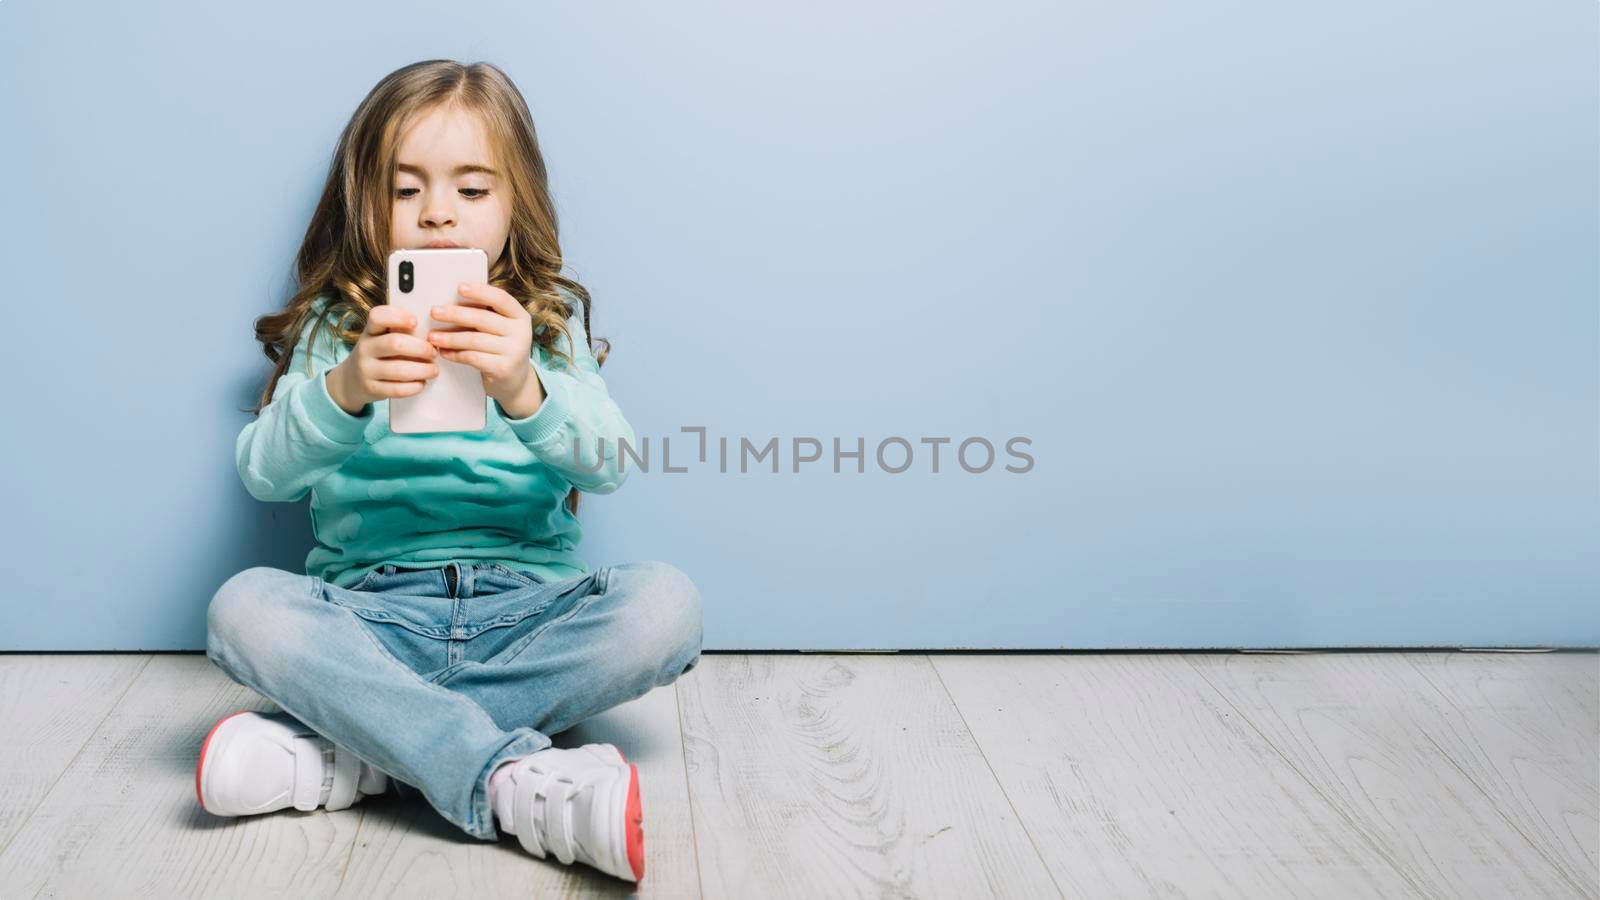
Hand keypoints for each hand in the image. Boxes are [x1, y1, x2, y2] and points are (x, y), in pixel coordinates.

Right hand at [328, 304, 439, 413]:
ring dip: (422, 370)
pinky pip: (397, 389)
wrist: (351, 381)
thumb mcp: (381, 338)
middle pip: (395, 343)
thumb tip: (433, 333)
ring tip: (433, 370)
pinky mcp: (371, 389)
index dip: (398, 316)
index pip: (378, 316)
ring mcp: (366, 369)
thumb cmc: (377, 354)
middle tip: (433, 352)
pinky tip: (421, 383)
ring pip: (398, 370)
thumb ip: (400, 331)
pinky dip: (414, 386)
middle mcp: (365, 348)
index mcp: (370, 331)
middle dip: (420, 348)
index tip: (416, 322)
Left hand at [427, 282, 544, 416]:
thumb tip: (451, 300)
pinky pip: (473, 358)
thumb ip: (485, 314)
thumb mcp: (501, 328)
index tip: (459, 287)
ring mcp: (514, 352)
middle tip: (434, 312)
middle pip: (483, 319)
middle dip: (455, 314)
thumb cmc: (501, 348)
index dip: (480, 292)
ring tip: (433, 336)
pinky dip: (455, 354)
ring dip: (450, 337)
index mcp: (519, 316)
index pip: (501, 299)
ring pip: (475, 340)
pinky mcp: (503, 369)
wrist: (516, 380)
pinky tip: (444, 352)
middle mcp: (521, 332)